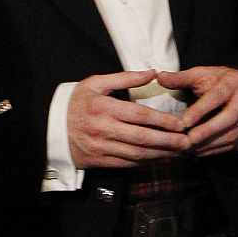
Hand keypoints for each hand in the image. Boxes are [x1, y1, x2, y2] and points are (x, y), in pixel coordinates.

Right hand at [66, 69, 190, 168]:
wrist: (49, 127)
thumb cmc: (76, 101)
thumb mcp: (96, 83)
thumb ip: (125, 78)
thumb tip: (152, 73)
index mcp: (105, 108)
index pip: (141, 115)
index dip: (163, 121)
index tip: (181, 123)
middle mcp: (103, 129)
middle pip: (143, 138)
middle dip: (169, 142)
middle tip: (188, 142)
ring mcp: (101, 148)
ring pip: (137, 154)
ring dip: (161, 155)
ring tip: (178, 153)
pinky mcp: (99, 161)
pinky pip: (127, 164)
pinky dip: (145, 162)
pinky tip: (159, 159)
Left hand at [156, 66, 237, 155]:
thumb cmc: (220, 81)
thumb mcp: (202, 74)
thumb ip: (181, 78)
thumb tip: (159, 77)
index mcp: (233, 83)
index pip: (217, 97)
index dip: (200, 110)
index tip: (183, 122)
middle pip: (229, 118)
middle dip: (208, 131)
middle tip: (188, 140)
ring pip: (233, 134)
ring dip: (211, 144)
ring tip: (191, 149)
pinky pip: (234, 144)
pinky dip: (216, 150)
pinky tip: (199, 152)